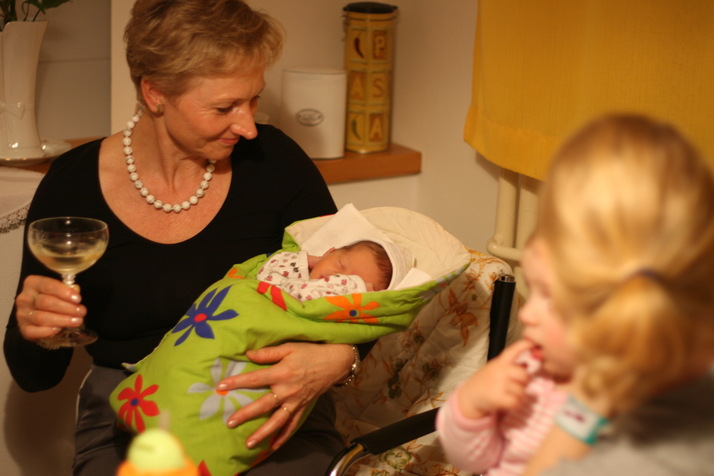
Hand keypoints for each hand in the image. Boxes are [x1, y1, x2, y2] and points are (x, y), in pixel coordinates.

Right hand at [15, 275, 84, 342]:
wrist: (39, 319)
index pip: (47, 285)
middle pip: (46, 302)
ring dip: (62, 320)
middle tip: (81, 311)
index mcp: (32, 284)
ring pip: (41, 317)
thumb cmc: (53, 301)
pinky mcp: (24, 329)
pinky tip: (59, 329)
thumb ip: (67, 291)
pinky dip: (48, 331)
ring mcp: (22, 314)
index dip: (64, 292)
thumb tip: (76, 292)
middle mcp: (24, 298)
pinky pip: (34, 331)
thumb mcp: (59, 292)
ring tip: (77, 321)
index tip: (78, 299)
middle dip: (67, 307)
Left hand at [217, 341, 352, 449]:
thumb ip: (268, 352)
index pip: (255, 378)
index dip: (237, 382)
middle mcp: (287, 390)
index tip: (221, 386)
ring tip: (249, 443)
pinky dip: (283, 436)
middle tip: (230, 423)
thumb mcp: (289, 347)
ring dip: (263, 432)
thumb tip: (248, 354)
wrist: (335, 362)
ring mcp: (295, 401)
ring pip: (277, 420)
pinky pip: (292, 424)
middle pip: (263, 404)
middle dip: (246, 414)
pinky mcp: (303, 407)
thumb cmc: (310, 352)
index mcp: (281, 372)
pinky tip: (273, 446)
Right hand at [457, 339, 533, 418]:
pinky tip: (511, 403)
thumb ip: (510, 367)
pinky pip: (516, 402)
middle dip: (525, 382)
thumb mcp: (496, 370)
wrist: (469, 396)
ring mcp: (498, 383)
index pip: (513, 350)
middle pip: (524, 375)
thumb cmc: (485, 381)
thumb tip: (527, 364)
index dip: (524, 345)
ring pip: (521, 391)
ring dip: (520, 396)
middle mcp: (500, 370)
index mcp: (500, 362)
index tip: (533, 343)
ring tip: (512, 396)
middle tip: (518, 385)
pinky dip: (516, 404)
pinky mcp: (497, 397)